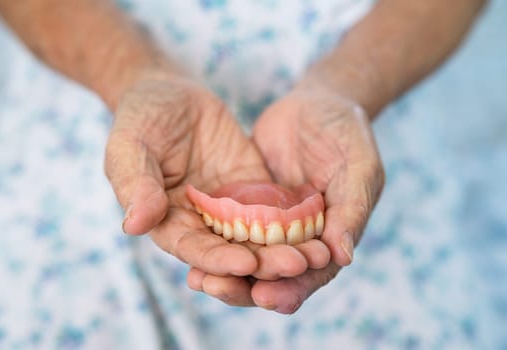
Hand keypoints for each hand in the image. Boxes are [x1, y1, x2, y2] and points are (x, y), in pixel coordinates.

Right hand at [105, 73, 328, 296]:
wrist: (169, 92)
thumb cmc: (140, 119)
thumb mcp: (129, 147)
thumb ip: (135, 184)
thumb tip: (135, 225)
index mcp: (167, 222)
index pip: (192, 249)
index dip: (217, 259)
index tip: (245, 264)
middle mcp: (201, 223)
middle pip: (232, 251)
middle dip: (264, 262)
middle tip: (297, 266)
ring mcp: (229, 208)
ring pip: (259, 236)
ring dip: (286, 247)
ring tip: (317, 253)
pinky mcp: (252, 190)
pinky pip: (275, 208)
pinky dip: (295, 220)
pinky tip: (321, 225)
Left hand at [190, 87, 383, 312]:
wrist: (315, 104)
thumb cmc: (346, 133)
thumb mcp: (358, 167)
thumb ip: (351, 210)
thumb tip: (343, 257)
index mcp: (330, 236)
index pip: (312, 273)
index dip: (292, 288)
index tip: (266, 297)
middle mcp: (298, 237)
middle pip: (273, 273)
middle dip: (247, 287)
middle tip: (218, 289)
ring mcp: (269, 222)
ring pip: (247, 255)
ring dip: (224, 271)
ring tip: (198, 280)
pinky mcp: (245, 204)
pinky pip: (227, 227)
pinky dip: (212, 240)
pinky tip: (189, 249)